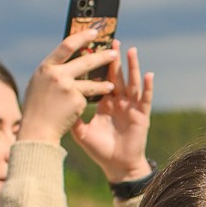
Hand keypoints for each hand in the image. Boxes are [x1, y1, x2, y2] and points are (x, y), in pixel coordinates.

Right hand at [20, 31, 122, 144]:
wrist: (36, 130)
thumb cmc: (37, 107)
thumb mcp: (40, 84)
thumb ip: (53, 71)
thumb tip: (69, 58)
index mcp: (46, 67)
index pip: (66, 46)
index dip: (82, 37)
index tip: (94, 32)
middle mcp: (57, 74)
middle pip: (86, 61)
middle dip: (103, 57)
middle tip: (114, 54)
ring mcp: (68, 87)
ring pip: (92, 82)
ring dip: (104, 83)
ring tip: (112, 84)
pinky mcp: (77, 100)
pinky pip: (87, 98)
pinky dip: (86, 102)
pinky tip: (83, 108)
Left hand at [74, 45, 153, 183]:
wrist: (116, 166)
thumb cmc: (100, 149)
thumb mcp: (81, 132)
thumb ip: (72, 117)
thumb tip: (57, 103)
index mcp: (105, 102)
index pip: (102, 79)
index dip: (99, 65)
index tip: (94, 49)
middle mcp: (119, 101)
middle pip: (117, 75)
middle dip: (115, 59)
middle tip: (113, 40)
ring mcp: (131, 107)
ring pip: (132, 82)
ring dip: (132, 67)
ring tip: (130, 50)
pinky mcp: (141, 115)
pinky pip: (145, 99)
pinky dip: (147, 87)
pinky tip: (148, 75)